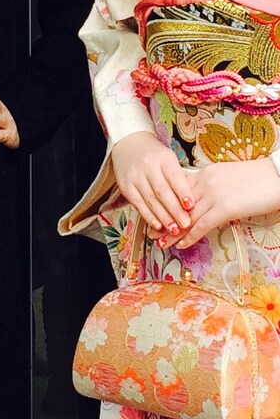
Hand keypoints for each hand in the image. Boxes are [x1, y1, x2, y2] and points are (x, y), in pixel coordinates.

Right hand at [110, 131, 193, 234]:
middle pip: (162, 191)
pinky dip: (148, 216)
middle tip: (186, 224)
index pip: (175, 177)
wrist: (128, 144)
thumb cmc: (154, 155)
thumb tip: (191, 202)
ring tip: (174, 229)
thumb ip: (179, 178)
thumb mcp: (169, 159)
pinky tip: (157, 225)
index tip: (191, 206)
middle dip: (175, 210)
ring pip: (150, 200)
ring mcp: (135, 178)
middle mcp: (148, 167)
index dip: (183, 192)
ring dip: (163, 217)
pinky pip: (138, 204)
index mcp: (164, 159)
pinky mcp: (126, 187)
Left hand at [160, 157, 279, 249]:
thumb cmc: (258, 178)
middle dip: (163, 220)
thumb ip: (212, 186)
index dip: (166, 204)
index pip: (179, 190)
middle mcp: (206, 182)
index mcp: (206, 173)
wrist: (279, 175)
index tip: (156, 214)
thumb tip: (201, 199)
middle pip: (177, 204)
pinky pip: (201, 226)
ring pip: (186, 217)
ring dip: (172, 233)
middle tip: (152, 231)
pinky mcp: (224, 208)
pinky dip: (190, 237)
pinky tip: (182, 245)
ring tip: (160, 243)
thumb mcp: (228, 176)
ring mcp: (214, 195)